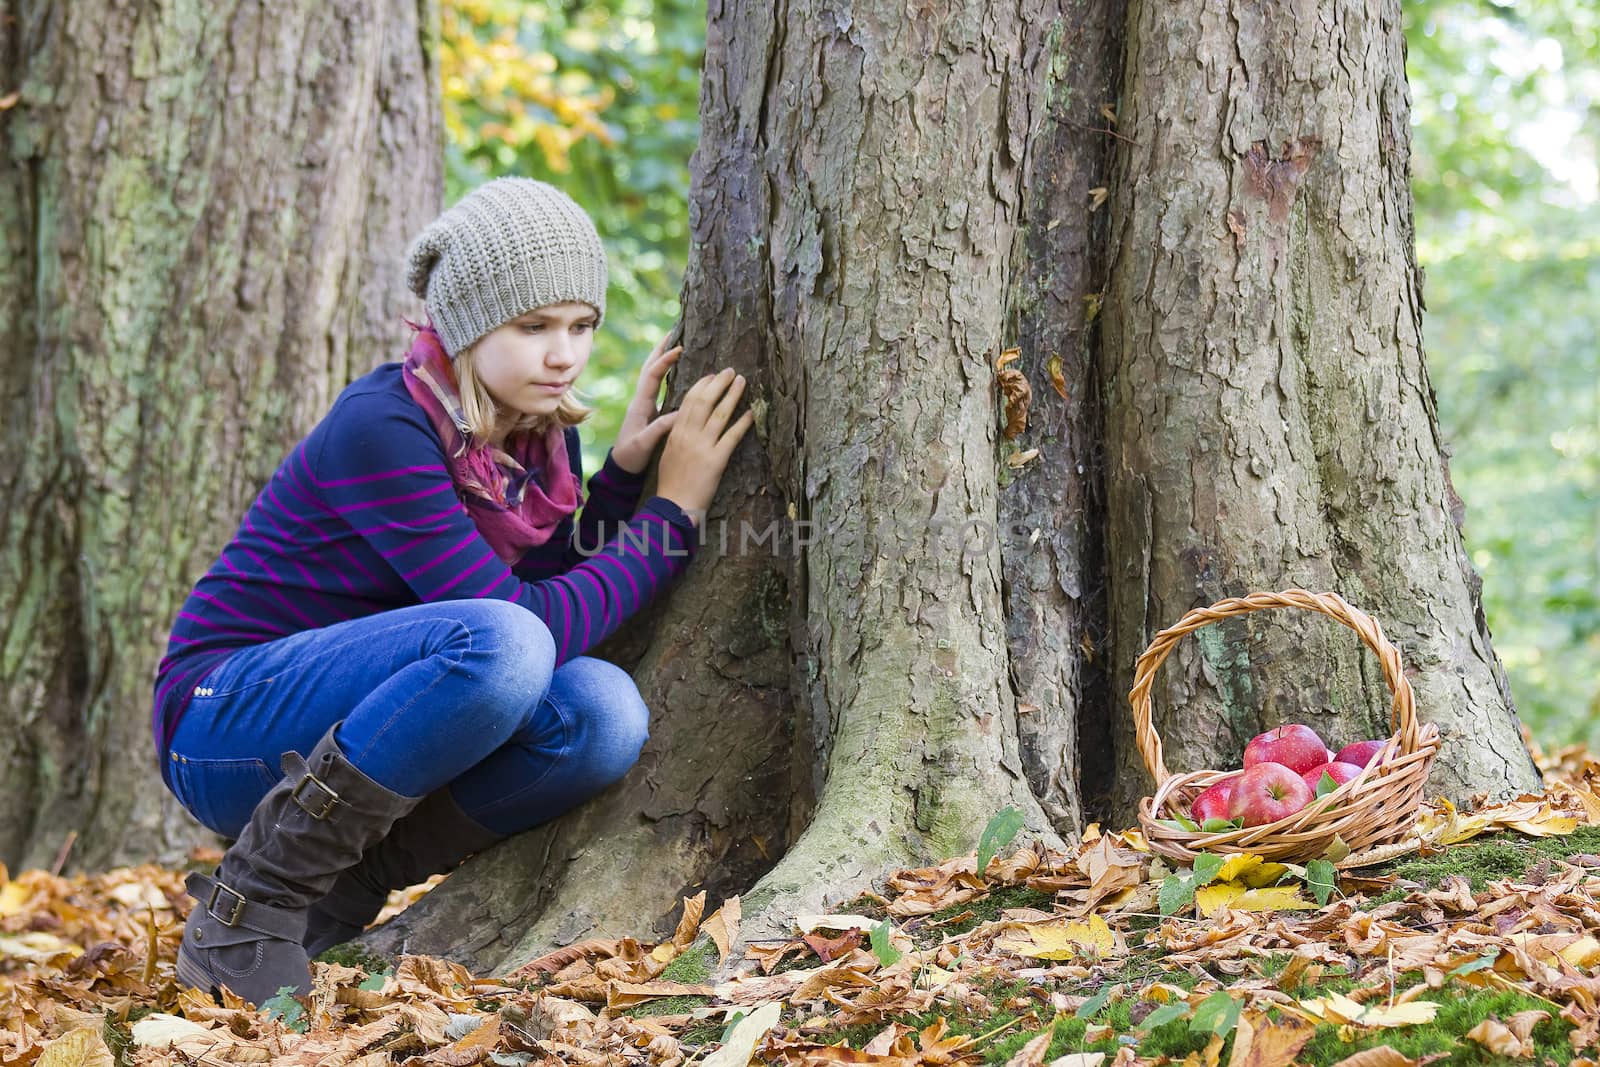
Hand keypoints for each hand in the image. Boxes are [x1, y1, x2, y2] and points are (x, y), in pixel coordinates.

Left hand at [611, 336, 683, 475]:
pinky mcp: (650, 411)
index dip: (665, 360)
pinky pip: (659, 386)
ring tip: (676, 344)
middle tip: (673, 332)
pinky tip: (677, 371)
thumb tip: (680, 412)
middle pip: (650, 368)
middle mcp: (641, 400)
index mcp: (640, 405)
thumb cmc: (631, 457)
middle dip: (661, 349)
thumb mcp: (644, 444)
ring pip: (653, 375)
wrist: (621, 469)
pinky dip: (666, 373)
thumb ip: (659, 428)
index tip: (680, 347)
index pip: (653, 375)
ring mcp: (645, 405)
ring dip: (662, 358)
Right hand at [655, 368, 754, 521]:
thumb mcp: (669, 453)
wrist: (673, 506)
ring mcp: (702, 447)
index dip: (702, 385)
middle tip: (730, 370)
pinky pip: (732, 437)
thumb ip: (677, 435)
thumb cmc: (671, 483)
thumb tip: (686, 420)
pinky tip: (752, 412)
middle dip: (718, 383)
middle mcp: (688, 436)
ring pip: (719, 414)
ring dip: (732, 395)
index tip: (712, 376)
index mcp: (676, 433)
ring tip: (742, 381)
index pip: (689, 401)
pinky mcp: (716, 460)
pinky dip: (743, 422)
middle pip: (704, 401)